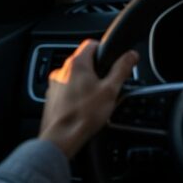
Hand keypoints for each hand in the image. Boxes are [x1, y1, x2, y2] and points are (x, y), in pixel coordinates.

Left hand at [39, 39, 137, 158]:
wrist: (61, 138)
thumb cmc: (84, 114)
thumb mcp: (110, 90)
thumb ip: (122, 69)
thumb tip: (131, 55)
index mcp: (77, 64)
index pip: (91, 44)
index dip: (104, 49)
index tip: (112, 60)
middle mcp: (61, 71)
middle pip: (84, 62)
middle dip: (97, 71)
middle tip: (107, 86)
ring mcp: (54, 85)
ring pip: (75, 78)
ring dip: (86, 85)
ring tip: (96, 101)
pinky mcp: (51, 99)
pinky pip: (67, 91)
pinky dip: (76, 96)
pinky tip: (84, 109)